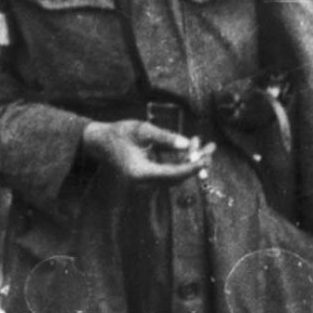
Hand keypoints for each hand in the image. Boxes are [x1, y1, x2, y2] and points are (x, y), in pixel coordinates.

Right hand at [81, 120, 214, 183]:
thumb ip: (165, 137)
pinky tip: (192, 147)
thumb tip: (187, 144)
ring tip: (207, 146)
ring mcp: (146, 182)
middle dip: (196, 163)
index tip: (206, 159)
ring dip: (191, 161)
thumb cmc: (118, 134)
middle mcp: (143, 183)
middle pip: (177, 177)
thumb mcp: (141, 130)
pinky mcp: (148, 178)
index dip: (191, 168)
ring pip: (176, 175)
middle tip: (212, 149)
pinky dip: (181, 161)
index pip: (172, 174)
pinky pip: (170, 172)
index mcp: (140, 173)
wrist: (100, 142)